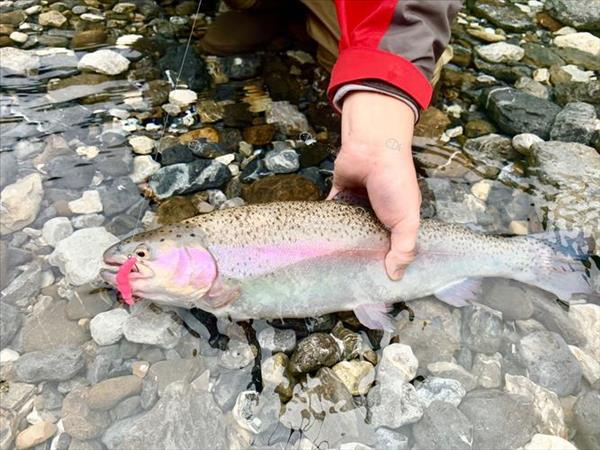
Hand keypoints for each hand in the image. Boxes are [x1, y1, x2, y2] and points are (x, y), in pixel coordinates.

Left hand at [327, 91, 420, 279]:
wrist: (372, 150)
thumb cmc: (395, 184)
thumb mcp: (407, 219)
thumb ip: (404, 248)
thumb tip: (394, 276)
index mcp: (396, 221)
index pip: (391, 248)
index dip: (384, 264)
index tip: (374, 285)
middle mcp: (376, 215)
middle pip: (366, 241)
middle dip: (359, 257)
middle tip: (347, 281)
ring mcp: (356, 205)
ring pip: (347, 230)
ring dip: (340, 243)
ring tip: (328, 267)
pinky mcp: (338, 196)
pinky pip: (329, 214)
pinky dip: (323, 225)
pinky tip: (315, 244)